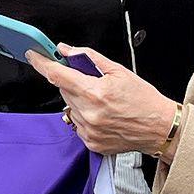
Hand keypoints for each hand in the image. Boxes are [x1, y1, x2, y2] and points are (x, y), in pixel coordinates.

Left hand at [25, 45, 179, 155]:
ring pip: (70, 108)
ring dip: (79, 101)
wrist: (160, 128)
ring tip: (103, 102)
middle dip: (72, 82)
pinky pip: (77, 124)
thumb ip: (89, 58)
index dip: (42, 63)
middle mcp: (89, 114)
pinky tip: (103, 116)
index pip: (57, 75)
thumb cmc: (143, 99)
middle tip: (92, 83)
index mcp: (95, 93)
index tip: (33, 55)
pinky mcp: (91, 143)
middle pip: (63, 90)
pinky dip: (85, 117)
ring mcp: (88, 131)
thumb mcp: (119, 71)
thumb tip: (68, 50)